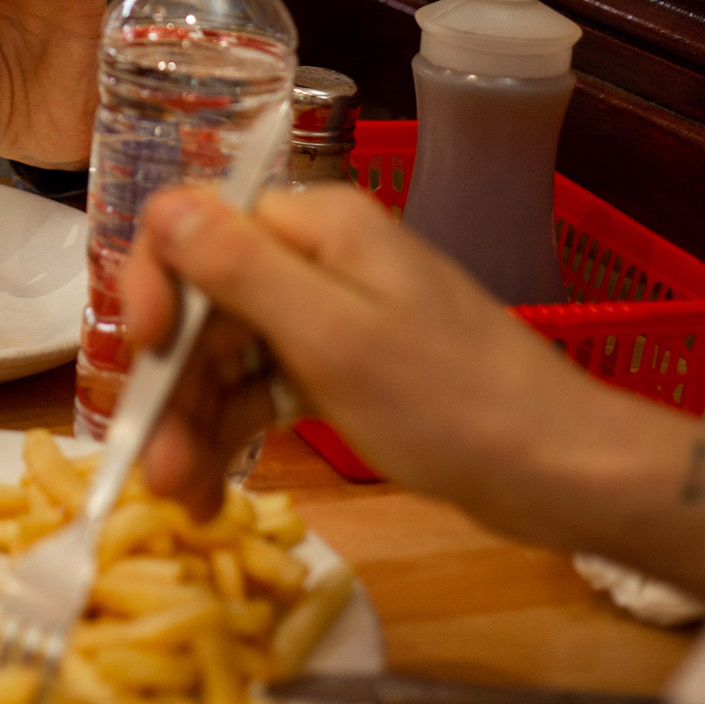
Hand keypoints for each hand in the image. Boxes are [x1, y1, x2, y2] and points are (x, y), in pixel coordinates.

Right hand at [124, 182, 704, 595]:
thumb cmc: (449, 401)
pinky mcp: (342, 366)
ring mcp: (330, 312)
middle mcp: (315, 255)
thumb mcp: (334, 338)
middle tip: (154, 469)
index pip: (195, 225)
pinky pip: (263, 385)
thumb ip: (242, 270)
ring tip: (180, 500)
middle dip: (172, 382)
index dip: (154, 284)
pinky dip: (234, 431)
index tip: (144, 355)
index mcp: (314, 225)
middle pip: (205, 300)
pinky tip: (211, 490)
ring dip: (194, 419)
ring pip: (228, 351)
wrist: (559, 470)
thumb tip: (164, 203)